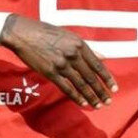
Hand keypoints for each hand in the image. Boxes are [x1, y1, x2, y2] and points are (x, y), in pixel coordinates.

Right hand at [2, 15, 117, 107]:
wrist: (23, 33)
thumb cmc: (46, 32)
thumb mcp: (69, 36)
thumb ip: (87, 48)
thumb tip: (104, 57)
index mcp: (79, 44)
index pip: (98, 65)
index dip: (107, 78)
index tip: (114, 88)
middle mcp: (73, 54)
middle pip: (91, 77)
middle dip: (101, 91)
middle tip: (109, 101)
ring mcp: (62, 64)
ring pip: (81, 84)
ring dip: (91, 96)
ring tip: (98, 105)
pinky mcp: (50, 72)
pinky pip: (66, 87)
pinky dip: (76, 97)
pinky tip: (83, 103)